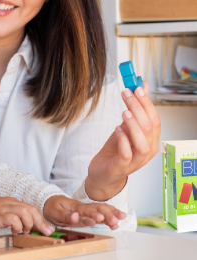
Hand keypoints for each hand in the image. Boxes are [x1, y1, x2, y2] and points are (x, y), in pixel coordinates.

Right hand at [0, 197, 54, 235]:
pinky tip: (14, 232)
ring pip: (24, 211)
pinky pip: (13, 218)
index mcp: (14, 202)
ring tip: (25, 231)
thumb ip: (18, 219)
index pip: (31, 208)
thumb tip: (32, 229)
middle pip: (30, 208)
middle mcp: (11, 203)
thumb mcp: (6, 215)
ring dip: (28, 223)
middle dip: (40, 222)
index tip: (48, 230)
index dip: (41, 220)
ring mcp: (5, 208)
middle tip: (45, 233)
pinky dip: (17, 226)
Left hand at [43, 195, 126, 229]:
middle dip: (107, 214)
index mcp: (75, 206)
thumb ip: (66, 216)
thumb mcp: (55, 212)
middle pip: (97, 208)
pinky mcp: (89, 213)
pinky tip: (118, 219)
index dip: (93, 214)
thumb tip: (76, 217)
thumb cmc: (53, 207)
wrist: (51, 201)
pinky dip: (110, 214)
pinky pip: (101, 212)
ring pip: (102, 209)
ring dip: (112, 213)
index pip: (85, 210)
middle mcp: (83, 207)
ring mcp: (87, 210)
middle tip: (115, 221)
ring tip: (121, 218)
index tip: (100, 219)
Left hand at [87, 82, 160, 201]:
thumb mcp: (124, 126)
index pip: (155, 120)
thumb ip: (133, 110)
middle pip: (149, 128)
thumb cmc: (116, 150)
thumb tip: (140, 86)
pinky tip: (117, 129)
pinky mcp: (122, 167)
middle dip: (138, 108)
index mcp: (150, 140)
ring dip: (133, 125)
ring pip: (142, 143)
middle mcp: (147, 151)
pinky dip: (123, 140)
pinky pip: (127, 154)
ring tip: (123, 112)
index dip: (147, 103)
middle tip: (126, 94)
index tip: (137, 88)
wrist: (103, 173)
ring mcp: (136, 161)